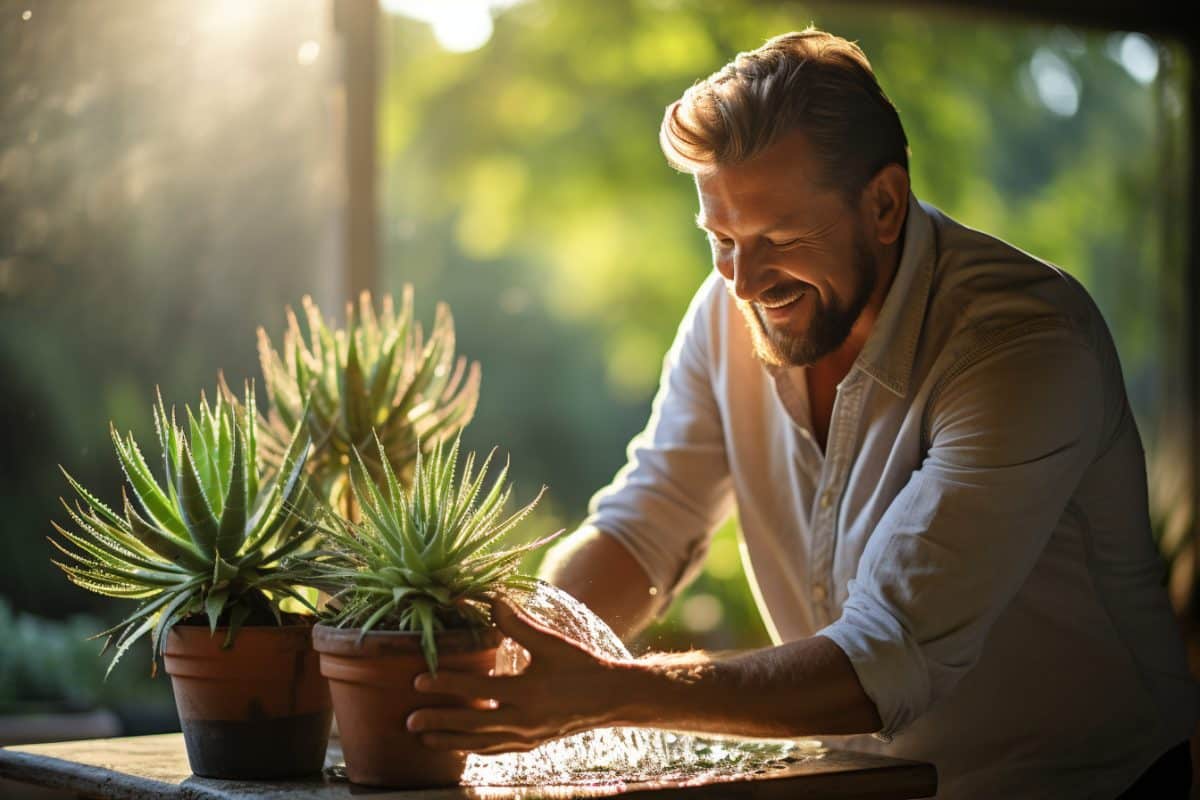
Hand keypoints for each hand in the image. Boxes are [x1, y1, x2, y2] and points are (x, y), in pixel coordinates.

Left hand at [407, 596, 636, 753]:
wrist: (611, 698)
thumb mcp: (551, 642)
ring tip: (423, 739)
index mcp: (528, 691)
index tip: (419, 681)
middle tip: (410, 719)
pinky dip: (474, 748)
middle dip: (438, 722)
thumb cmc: (581, 665)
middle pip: (471, 724)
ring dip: (450, 742)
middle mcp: (525, 720)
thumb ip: (518, 624)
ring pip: (480, 744)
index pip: (476, 690)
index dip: (446, 685)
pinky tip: (459, 745)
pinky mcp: (532, 744)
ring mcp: (528, 737)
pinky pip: (496, 750)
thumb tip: (491, 599)